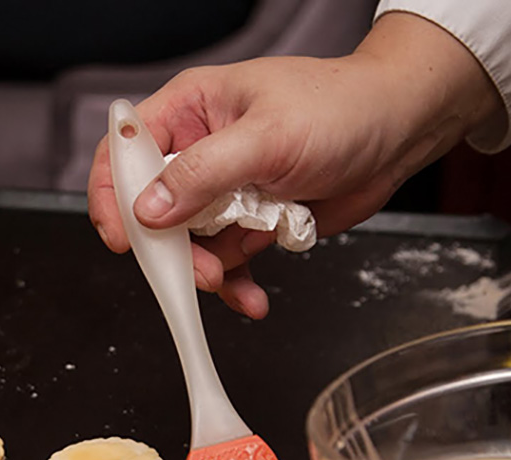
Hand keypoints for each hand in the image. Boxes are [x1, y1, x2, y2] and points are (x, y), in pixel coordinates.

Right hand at [87, 12, 501, 317]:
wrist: (397, 133)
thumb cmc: (339, 109)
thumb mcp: (266, 138)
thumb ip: (202, 174)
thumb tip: (150, 210)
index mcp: (191, 111)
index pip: (126, 151)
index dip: (114, 195)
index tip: (122, 237)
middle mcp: (200, 151)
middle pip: (155, 210)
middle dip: (172, 248)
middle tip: (200, 269)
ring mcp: (226, 191)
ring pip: (192, 245)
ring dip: (209, 272)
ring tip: (234, 281)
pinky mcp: (252, 221)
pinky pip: (229, 261)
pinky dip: (238, 285)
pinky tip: (252, 298)